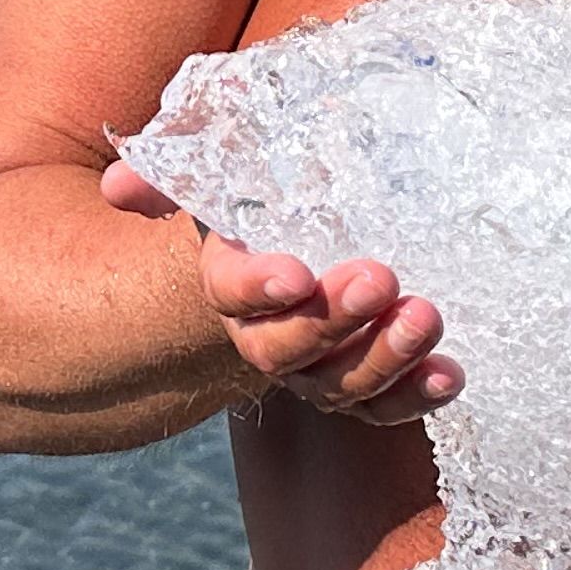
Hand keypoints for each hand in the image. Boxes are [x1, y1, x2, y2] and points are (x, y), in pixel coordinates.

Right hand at [101, 159, 463, 422]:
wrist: (309, 240)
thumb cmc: (269, 190)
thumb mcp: (229, 164)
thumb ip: (180, 164)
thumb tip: (119, 186)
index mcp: (230, 280)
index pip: (232, 293)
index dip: (259, 288)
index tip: (296, 272)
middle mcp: (267, 334)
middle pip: (287, 349)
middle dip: (332, 320)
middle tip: (380, 278)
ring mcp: (318, 366)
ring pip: (340, 384)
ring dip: (384, 358)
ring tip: (426, 317)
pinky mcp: (366, 384)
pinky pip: (385, 405)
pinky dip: (416, 394)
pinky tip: (451, 373)